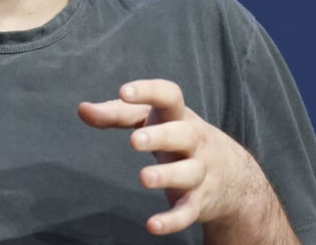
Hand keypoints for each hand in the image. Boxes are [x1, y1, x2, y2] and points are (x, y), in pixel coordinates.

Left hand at [78, 79, 284, 239]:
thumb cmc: (178, 137)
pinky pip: (188, 211)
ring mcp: (200, 171)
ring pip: (189, 172)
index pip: (170, 95)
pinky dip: (173, 220)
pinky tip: (152, 225)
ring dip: (168, 176)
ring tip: (144, 178)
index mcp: (179, 115)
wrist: (233, 176)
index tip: (124, 91)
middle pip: (183, 134)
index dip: (148, 91)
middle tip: (134, 141)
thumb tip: (82, 109)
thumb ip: (117, 114)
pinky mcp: (200, 201)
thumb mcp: (153, 120)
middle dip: (161, 136)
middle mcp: (194, 140)